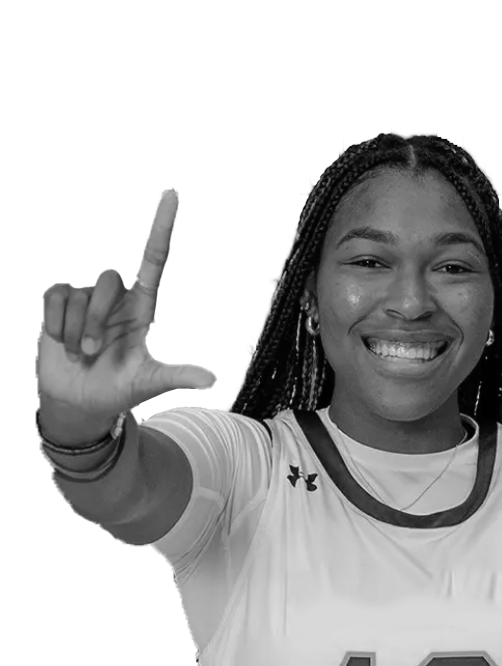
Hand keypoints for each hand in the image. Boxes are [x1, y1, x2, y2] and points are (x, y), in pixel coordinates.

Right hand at [36, 190, 215, 421]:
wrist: (79, 402)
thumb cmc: (118, 389)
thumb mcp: (150, 383)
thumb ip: (178, 376)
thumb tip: (212, 380)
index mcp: (143, 307)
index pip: (154, 258)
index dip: (162, 226)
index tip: (172, 192)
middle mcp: (116, 297)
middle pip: (109, 280)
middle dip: (95, 321)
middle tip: (91, 354)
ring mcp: (86, 297)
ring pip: (79, 293)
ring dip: (74, 331)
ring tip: (78, 354)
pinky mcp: (59, 301)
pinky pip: (54, 296)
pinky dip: (55, 324)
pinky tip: (59, 342)